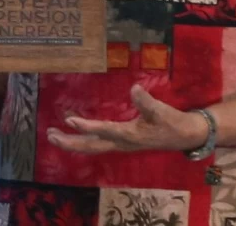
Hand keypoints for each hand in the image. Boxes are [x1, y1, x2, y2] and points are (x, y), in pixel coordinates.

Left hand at [46, 85, 209, 153]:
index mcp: (129, 136)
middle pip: (90, 146)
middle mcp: (121, 143)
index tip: (69, 120)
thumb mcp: (161, 111)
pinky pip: (97, 140)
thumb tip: (134, 89)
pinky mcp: (122, 140)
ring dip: (72, 141)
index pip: (103, 131)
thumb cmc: (172, 123)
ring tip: (52, 134)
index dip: (86, 127)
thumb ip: (147, 101)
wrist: (185, 136)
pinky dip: (83, 135)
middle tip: (49, 135)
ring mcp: (120, 143)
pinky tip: (74, 125)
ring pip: (91, 145)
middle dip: (69, 142)